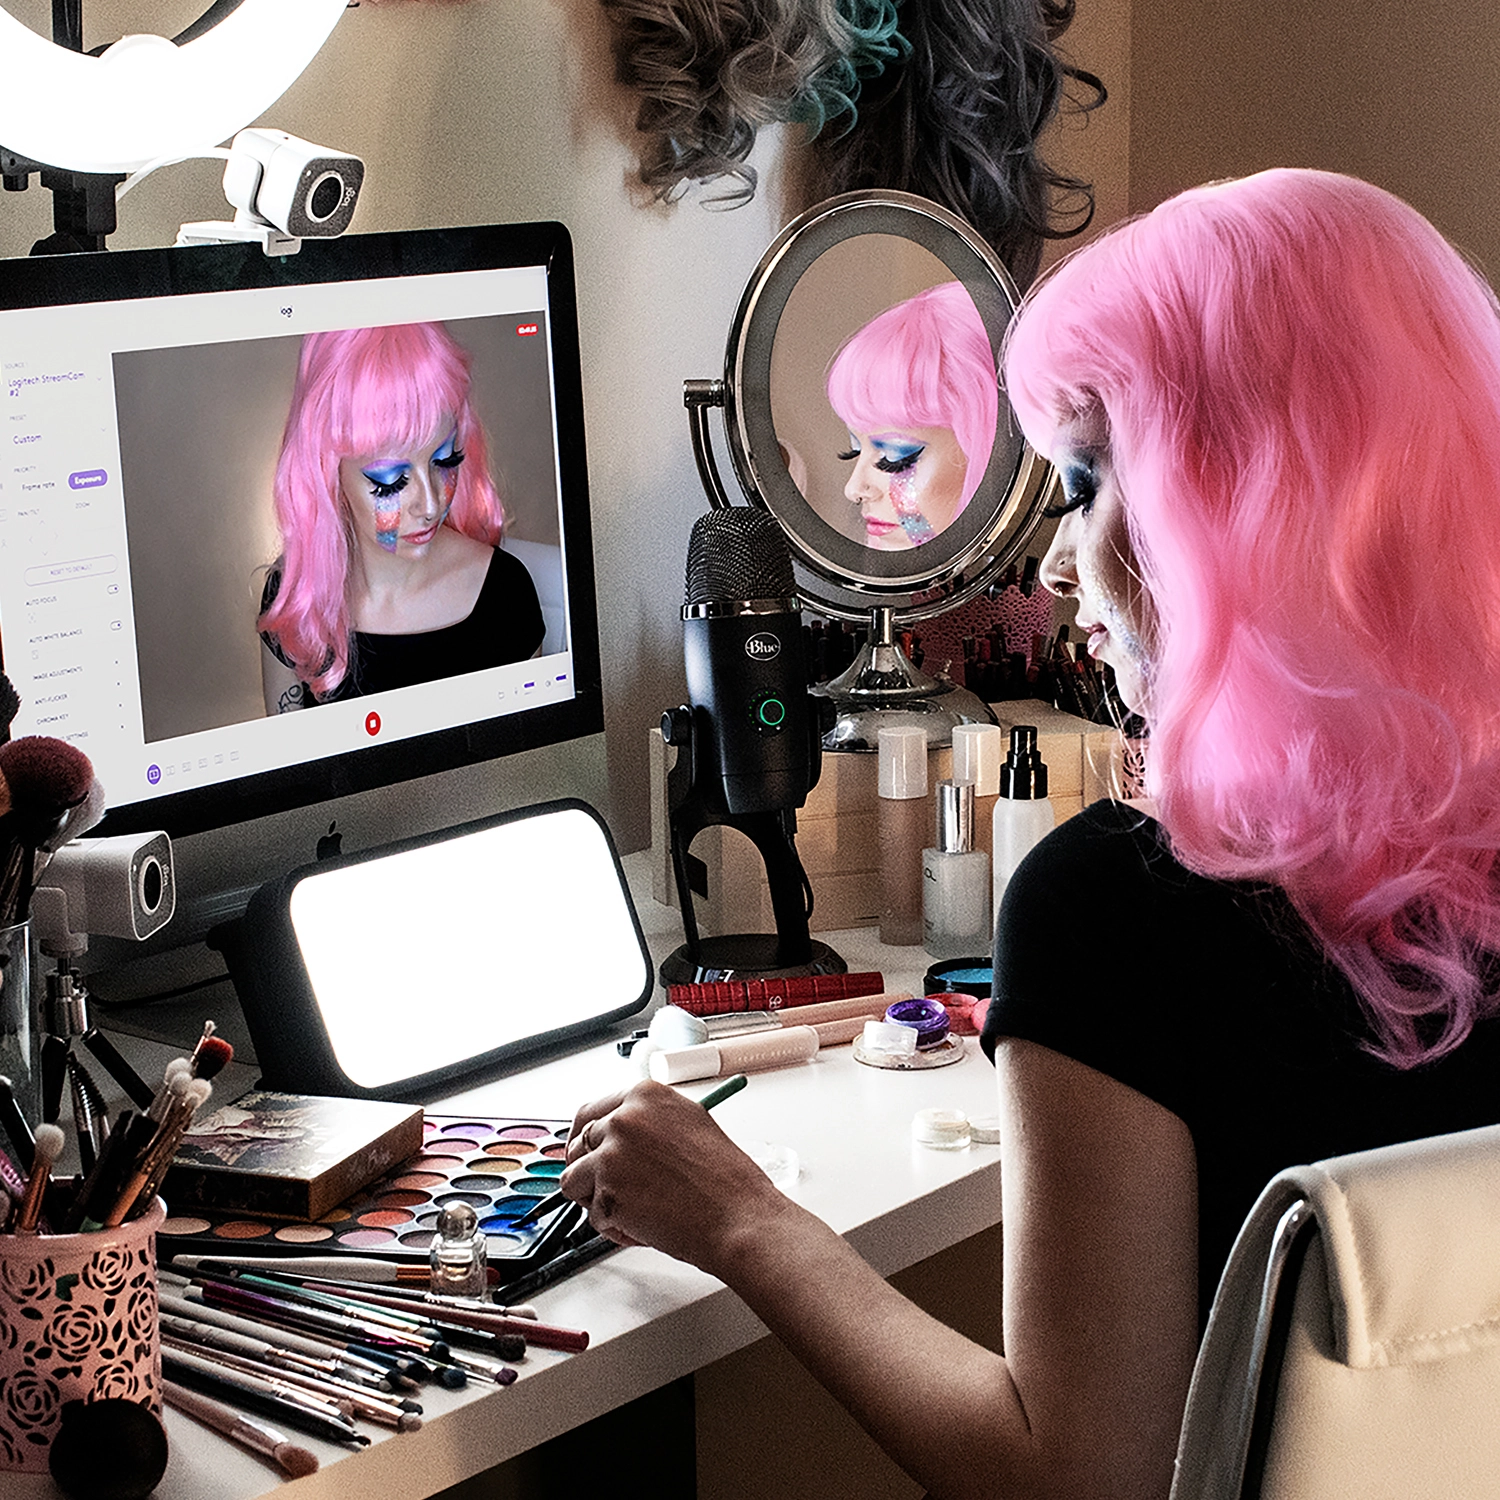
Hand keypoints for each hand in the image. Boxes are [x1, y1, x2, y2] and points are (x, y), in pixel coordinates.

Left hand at [559, 1079, 786, 1272]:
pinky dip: (612, 1226)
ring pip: (575, 1180)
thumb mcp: (690, 1126)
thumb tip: (622, 1137)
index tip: (586, 1154)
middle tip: (608, 1191)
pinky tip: (645, 1226)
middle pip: (578, 1145)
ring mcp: (612, 1153)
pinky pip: (593, 1215)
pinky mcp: (607, 1191)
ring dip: (597, 1199)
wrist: (737, 1216)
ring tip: (636, 1210)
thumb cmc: (725, 1181)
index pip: (592, 1112)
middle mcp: (624, 1118)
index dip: (585, 1139)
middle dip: (589, 1171)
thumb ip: (651, 1124)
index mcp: (646, 1095)